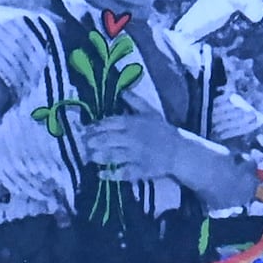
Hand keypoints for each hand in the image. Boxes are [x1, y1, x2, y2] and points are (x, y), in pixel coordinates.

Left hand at [77, 107, 198, 179]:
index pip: (111, 123)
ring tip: (88, 157)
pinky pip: (123, 173)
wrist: (179, 151)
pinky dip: (111, 174)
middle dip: (93, 142)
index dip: (95, 126)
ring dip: (98, 156)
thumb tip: (122, 89)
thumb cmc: (163, 130)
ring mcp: (136, 155)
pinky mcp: (140, 170)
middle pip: (108, 139)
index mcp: (134, 123)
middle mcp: (133, 139)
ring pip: (113, 155)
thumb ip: (135, 101)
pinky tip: (100, 173)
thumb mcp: (151, 111)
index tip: (84, 129)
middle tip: (82, 144)